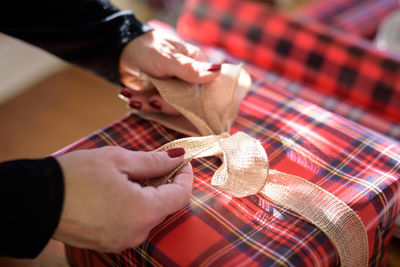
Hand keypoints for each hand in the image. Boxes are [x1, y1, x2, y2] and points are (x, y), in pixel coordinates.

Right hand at [54, 146, 191, 251]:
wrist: (36, 201)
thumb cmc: (75, 177)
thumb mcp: (118, 160)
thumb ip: (153, 161)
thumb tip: (177, 157)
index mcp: (143, 211)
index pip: (181, 195)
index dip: (185, 175)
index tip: (180, 161)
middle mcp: (137, 232)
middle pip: (166, 206)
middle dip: (165, 183)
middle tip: (153, 163)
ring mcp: (123, 241)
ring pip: (150, 215)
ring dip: (150, 195)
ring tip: (131, 175)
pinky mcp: (110, 243)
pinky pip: (133, 223)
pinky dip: (135, 206)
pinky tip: (120, 191)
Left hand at [119, 30, 220, 113]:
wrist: (120, 49)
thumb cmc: (148, 47)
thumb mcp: (168, 58)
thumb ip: (189, 68)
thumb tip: (217, 71)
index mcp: (196, 66)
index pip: (205, 90)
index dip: (195, 102)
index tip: (177, 103)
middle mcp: (188, 79)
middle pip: (186, 102)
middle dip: (165, 104)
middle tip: (151, 100)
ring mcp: (173, 89)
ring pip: (167, 106)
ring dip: (148, 104)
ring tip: (132, 99)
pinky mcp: (159, 95)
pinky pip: (154, 105)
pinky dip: (140, 102)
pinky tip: (127, 95)